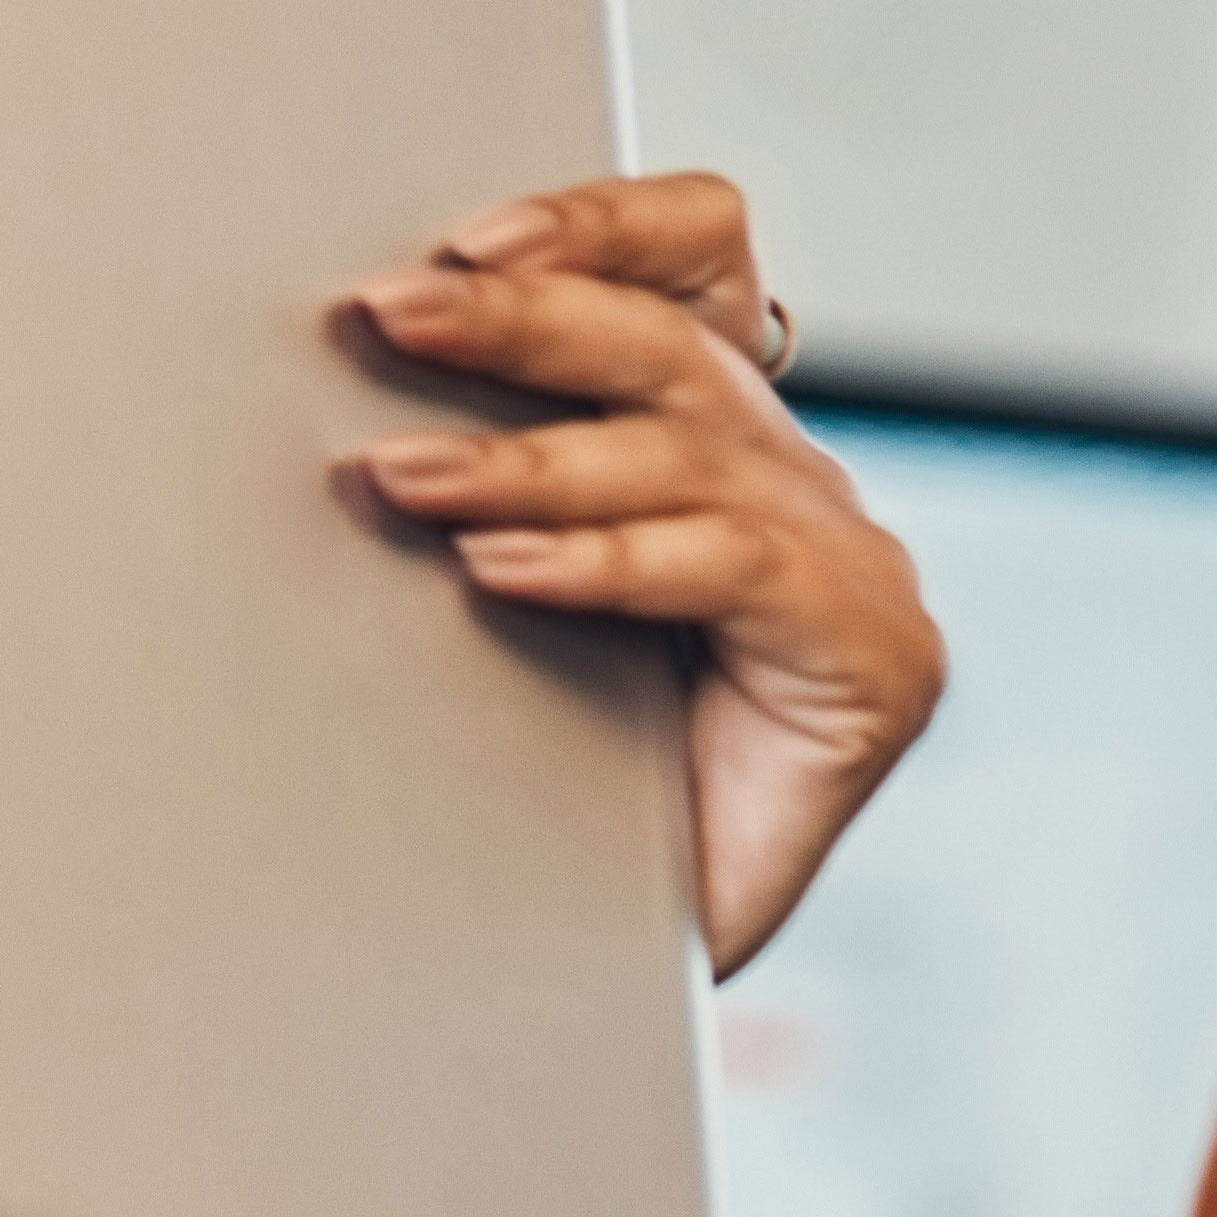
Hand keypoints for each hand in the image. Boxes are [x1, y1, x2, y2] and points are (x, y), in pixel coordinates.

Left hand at [342, 172, 945, 976]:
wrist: (603, 989)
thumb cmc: (543, 803)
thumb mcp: (502, 608)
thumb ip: (480, 495)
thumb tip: (343, 395)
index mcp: (720, 451)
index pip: (695, 273)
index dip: (599, 226)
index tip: (464, 234)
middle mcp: (798, 490)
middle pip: (671, 348)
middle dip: (521, 323)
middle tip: (388, 314)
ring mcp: (851, 570)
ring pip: (685, 456)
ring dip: (525, 459)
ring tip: (400, 477)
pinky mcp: (873, 660)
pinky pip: (730, 570)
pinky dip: (607, 561)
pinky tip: (505, 571)